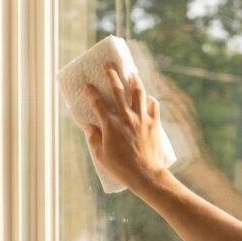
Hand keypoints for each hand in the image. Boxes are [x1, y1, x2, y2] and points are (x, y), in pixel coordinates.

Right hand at [83, 65, 165, 194]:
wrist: (145, 174)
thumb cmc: (121, 168)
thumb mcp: (101, 155)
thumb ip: (94, 139)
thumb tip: (88, 126)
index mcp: (110, 124)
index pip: (97, 103)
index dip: (91, 93)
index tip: (87, 86)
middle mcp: (125, 117)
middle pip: (117, 90)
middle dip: (111, 75)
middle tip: (108, 65)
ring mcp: (141, 118)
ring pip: (138, 92)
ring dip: (134, 80)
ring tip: (131, 73)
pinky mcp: (154, 123)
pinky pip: (153, 106)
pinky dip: (150, 100)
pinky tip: (148, 97)